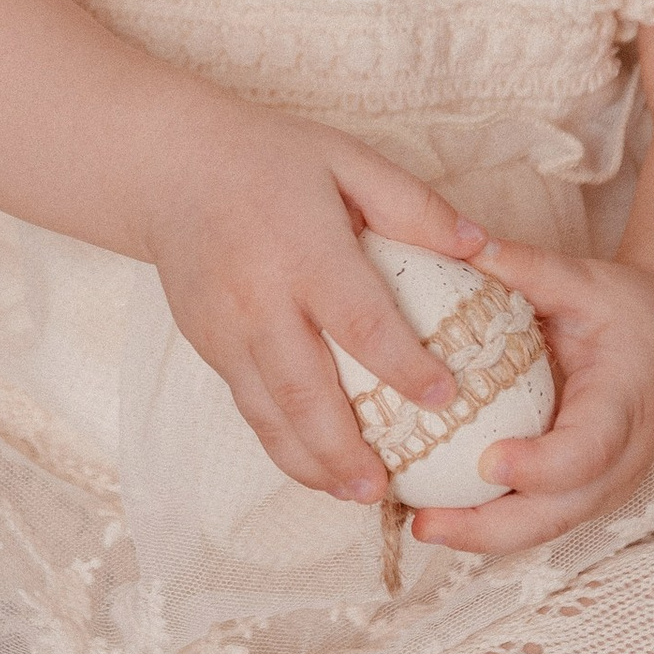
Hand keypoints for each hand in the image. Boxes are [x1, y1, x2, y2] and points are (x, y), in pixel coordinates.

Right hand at [141, 117, 487, 506]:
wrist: (171, 167)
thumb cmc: (272, 158)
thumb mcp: (348, 159)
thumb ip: (413, 205)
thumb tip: (482, 245)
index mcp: (302, 250)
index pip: (359, 320)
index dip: (403, 365)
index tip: (445, 398)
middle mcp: (258, 299)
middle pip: (303, 389)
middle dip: (344, 447)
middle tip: (386, 490)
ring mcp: (224, 330)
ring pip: (268, 412)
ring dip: (309, 462)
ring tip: (354, 495)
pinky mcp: (206, 347)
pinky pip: (247, 405)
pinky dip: (280, 443)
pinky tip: (314, 465)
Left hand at [405, 238, 653, 558]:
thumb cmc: (628, 311)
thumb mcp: (584, 280)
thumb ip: (527, 267)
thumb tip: (460, 243)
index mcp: (625, 404)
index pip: (588, 450)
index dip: (541, 464)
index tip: (489, 462)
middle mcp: (620, 461)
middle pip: (560, 513)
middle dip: (492, 528)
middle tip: (427, 523)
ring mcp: (603, 487)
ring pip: (544, 528)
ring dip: (482, 537)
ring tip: (421, 526)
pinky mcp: (581, 495)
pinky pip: (536, 520)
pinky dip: (490, 526)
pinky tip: (436, 514)